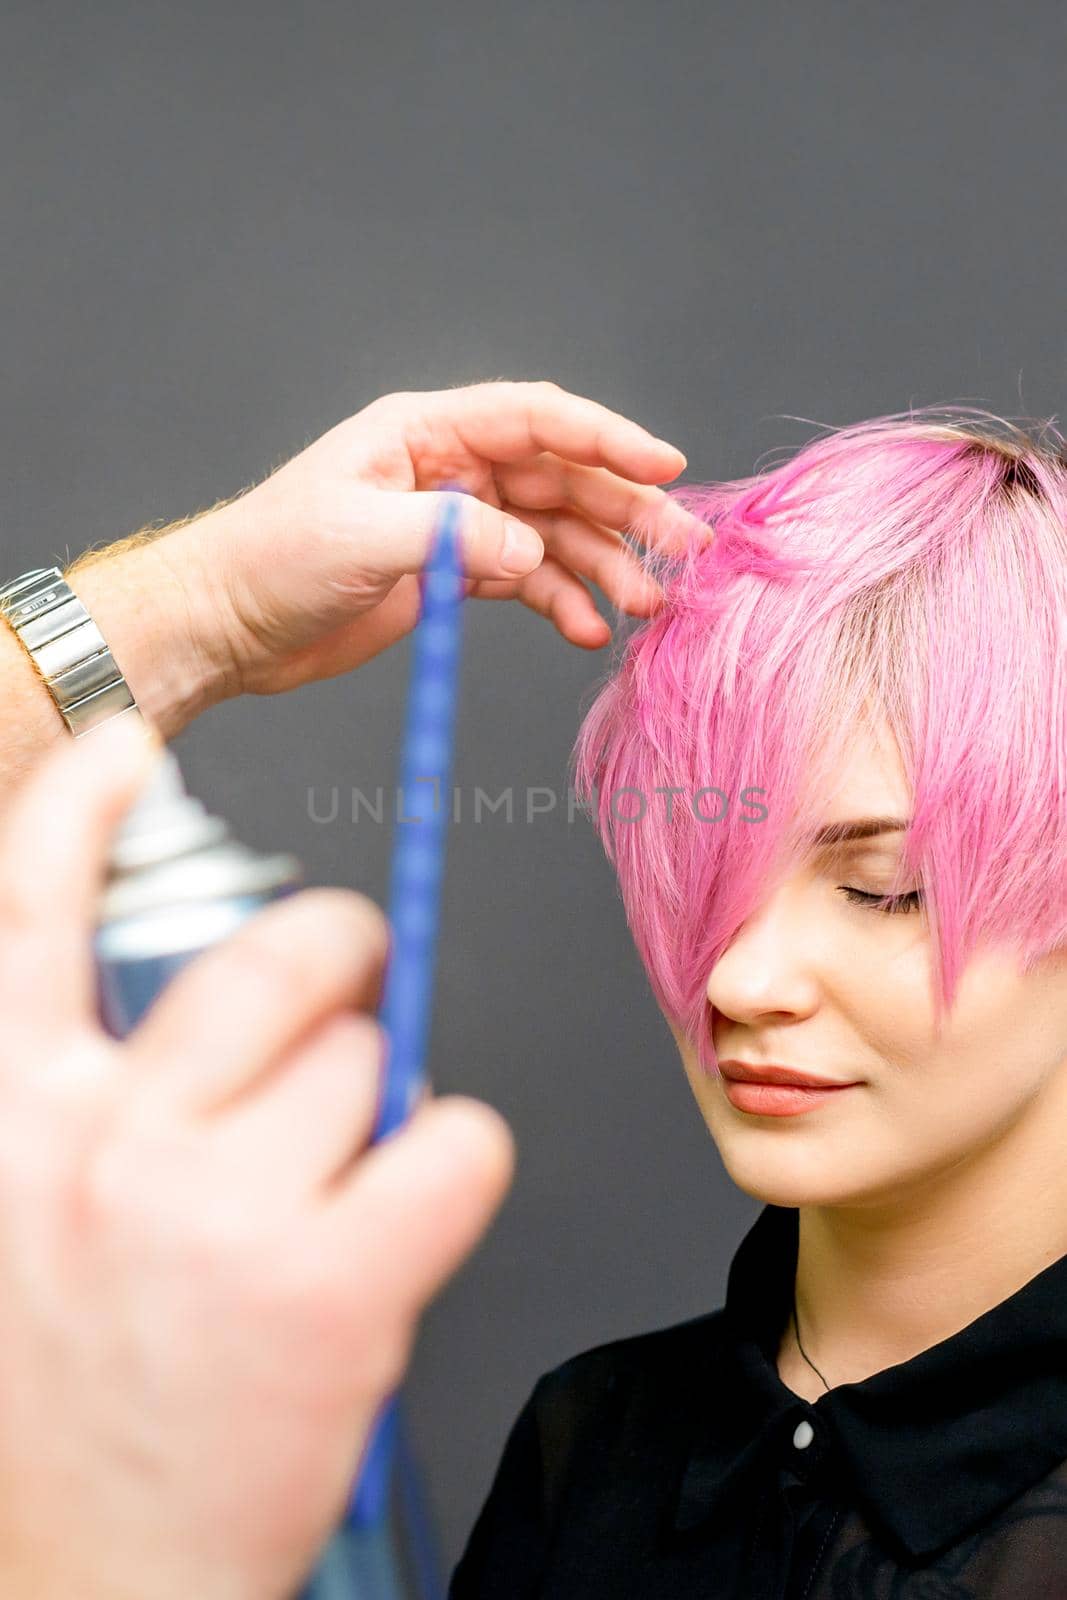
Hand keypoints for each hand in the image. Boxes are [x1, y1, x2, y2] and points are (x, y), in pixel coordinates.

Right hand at [0, 715, 513, 1599]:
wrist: (88, 1581)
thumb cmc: (76, 1397)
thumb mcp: (33, 1214)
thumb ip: (104, 1101)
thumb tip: (238, 1012)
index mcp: (17, 1114)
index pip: (32, 908)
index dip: (82, 808)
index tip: (127, 749)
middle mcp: (110, 1141)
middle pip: (283, 958)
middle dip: (338, 958)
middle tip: (347, 995)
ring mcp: (222, 1211)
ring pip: (375, 1060)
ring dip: (374, 1111)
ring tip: (321, 1201)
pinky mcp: (332, 1286)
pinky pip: (456, 1143)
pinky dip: (451, 1170)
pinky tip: (393, 1230)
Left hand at [160, 379, 691, 697]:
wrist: (227, 626)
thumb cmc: (271, 562)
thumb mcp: (360, 537)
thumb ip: (454, 536)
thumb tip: (532, 550)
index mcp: (424, 432)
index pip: (535, 420)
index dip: (606, 437)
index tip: (665, 465)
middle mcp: (449, 469)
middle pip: (559, 479)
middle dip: (626, 511)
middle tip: (684, 549)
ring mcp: (454, 522)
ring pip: (552, 533)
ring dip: (604, 565)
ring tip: (647, 604)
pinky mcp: (449, 575)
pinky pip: (525, 580)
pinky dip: (561, 602)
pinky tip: (588, 629)